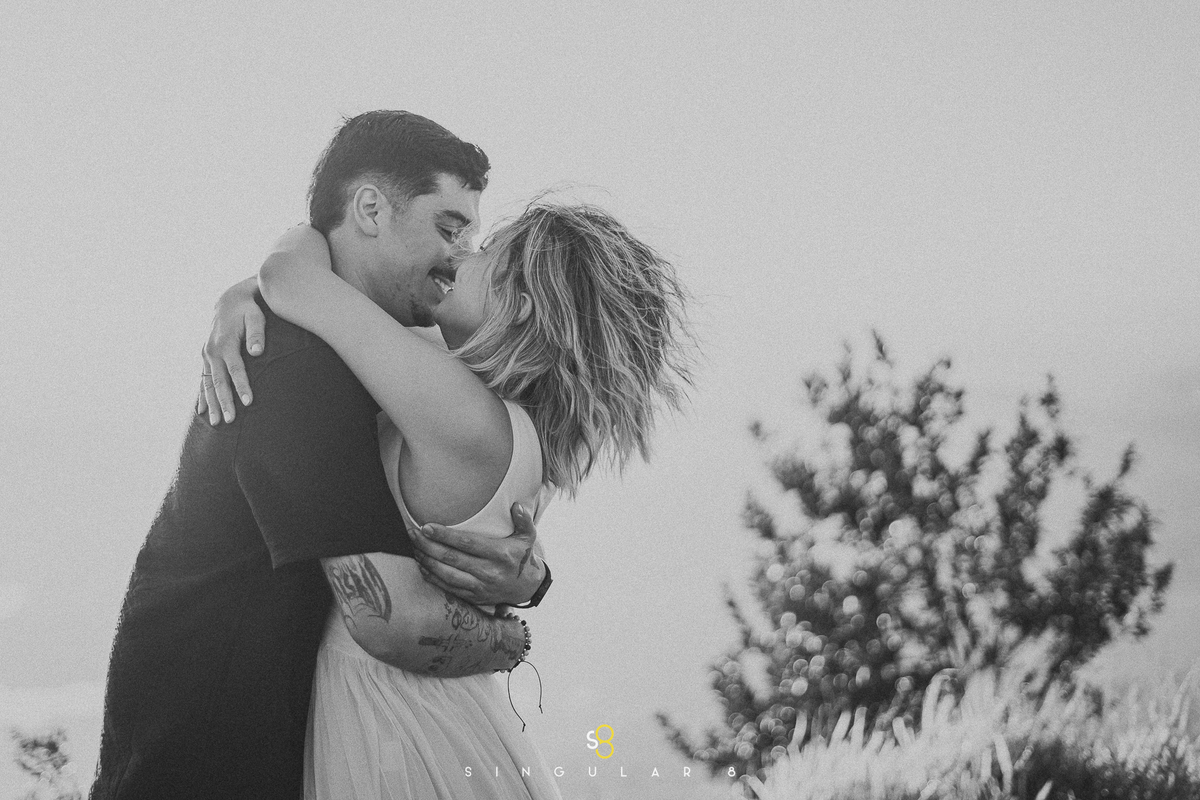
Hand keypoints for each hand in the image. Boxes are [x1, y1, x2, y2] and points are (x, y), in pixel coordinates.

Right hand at [198, 276, 264, 424]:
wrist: (229, 300)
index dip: (242, 386)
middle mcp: (212, 351)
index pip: (235, 370)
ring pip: (208, 384)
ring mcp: (206, 355)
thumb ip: (257, 333)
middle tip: (230, 421)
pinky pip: (202, 380)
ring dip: (211, 404)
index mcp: (225, 343)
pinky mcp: (206, 357)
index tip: (249, 402)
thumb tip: (257, 351)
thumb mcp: (256, 316)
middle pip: (219, 382)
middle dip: (224, 402)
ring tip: (216, 423)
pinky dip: (202, 395)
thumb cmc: (248, 309)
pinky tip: (202, 411)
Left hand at [411, 503, 546, 606]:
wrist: (527, 587)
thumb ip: (524, 520)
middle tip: (413, 534)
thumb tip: (517, 506)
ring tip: (414, 548)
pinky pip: (448, 587)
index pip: (467, 543)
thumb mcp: (529, 537)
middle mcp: (489, 572)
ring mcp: (480, 586)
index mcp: (500, 554)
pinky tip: (422, 566)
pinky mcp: (474, 597)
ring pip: (446, 574)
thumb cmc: (523, 557)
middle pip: (452, 558)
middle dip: (429, 546)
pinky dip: (432, 577)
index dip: (445, 535)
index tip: (427, 527)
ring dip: (427, 561)